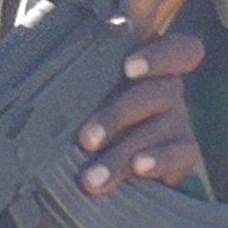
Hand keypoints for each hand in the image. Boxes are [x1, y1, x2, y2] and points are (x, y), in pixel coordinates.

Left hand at [69, 31, 203, 196]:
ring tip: (94, 177)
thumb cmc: (85, 111)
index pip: (178, 50)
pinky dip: (158, 160)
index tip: (129, 68)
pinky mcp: (181, 153)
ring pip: (164, 126)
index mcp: (148, 65)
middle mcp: (167, 89)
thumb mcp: (81, 89)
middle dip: (119, 115)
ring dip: (124, 151)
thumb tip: (46, 55)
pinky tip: (137, 167)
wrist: (101, 160)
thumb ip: (80, 72)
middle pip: (162, 90)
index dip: (159, 56)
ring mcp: (177, 121)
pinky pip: (181, 153)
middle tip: (86, 140)